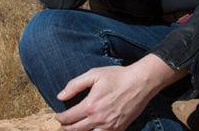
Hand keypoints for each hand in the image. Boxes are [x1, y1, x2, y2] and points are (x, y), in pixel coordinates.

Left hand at [54, 55, 187, 130]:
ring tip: (76, 128)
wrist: (140, 82)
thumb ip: (74, 85)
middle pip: (75, 130)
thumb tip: (60, 96)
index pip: (68, 118)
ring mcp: (109, 127)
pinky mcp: (119, 129)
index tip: (58, 116)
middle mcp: (98, 119)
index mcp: (90, 105)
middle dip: (66, 127)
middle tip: (64, 123)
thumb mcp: (94, 74)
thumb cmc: (117, 76)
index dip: (60, 118)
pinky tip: (91, 129)